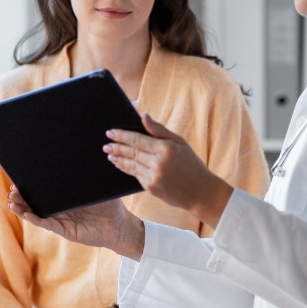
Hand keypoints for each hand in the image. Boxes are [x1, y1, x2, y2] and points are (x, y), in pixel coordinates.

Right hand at [8, 186, 145, 259]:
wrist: (120, 225)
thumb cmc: (111, 206)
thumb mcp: (97, 187)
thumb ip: (87, 176)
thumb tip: (81, 156)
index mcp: (67, 199)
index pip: (46, 191)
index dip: (32, 187)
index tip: (19, 179)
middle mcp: (62, 210)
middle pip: (37, 203)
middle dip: (22, 197)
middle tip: (11, 190)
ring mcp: (62, 221)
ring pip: (38, 214)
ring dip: (24, 209)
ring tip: (11, 202)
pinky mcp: (66, 231)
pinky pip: (48, 225)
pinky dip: (35, 219)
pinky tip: (25, 214)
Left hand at [105, 114, 233, 227]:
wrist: (200, 191)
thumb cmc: (192, 164)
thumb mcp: (180, 142)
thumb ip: (159, 130)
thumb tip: (144, 116)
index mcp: (165, 148)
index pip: (137, 140)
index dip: (122, 136)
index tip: (110, 132)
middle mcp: (157, 163)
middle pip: (131, 152)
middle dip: (117, 147)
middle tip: (106, 144)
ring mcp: (153, 176)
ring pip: (131, 165)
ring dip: (118, 159)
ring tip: (110, 154)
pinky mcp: (151, 187)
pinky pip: (135, 175)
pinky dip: (127, 169)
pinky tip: (120, 164)